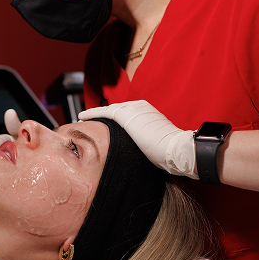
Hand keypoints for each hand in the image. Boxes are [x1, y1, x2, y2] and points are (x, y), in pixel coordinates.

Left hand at [79, 100, 197, 177]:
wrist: (175, 148)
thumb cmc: (169, 151)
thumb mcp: (156, 141)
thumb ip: (145, 140)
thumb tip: (139, 152)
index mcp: (148, 111)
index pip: (126, 113)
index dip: (114, 119)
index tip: (105, 126)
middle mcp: (140, 106)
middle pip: (116, 110)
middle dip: (103, 116)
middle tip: (89, 121)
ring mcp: (133, 109)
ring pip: (109, 110)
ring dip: (95, 115)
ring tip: (83, 119)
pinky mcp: (126, 115)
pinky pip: (104, 112)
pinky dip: (92, 113)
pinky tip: (82, 117)